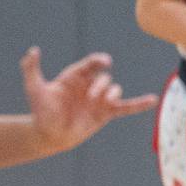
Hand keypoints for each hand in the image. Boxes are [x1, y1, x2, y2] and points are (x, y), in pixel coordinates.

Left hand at [20, 47, 157, 154]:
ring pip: (114, 89)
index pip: (91, 64)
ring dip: (112, 93)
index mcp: (75, 77)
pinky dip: (140, 104)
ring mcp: (99, 99)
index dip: (99, 61)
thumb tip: (34, 50)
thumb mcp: (34, 88)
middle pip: (104, 78)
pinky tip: (153, 99)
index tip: (105, 62)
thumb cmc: (41, 111)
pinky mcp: (107, 113)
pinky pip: (127, 107)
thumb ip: (31, 68)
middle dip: (101, 85)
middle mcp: (89, 86)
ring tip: (106, 102)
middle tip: (92, 97)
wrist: (50, 134)